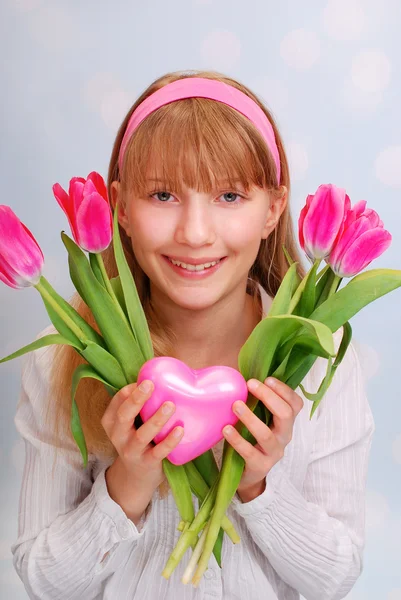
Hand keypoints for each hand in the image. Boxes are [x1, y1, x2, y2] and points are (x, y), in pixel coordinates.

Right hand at [101, 380, 183, 516]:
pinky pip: (158, 452)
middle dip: (136, 399)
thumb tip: (160, 375)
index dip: (131, 389)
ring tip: (170, 405)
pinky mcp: (147, 463)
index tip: (147, 380)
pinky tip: (180, 430)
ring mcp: (131, 450)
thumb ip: (138, 403)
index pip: (118, 400)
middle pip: (124, 415)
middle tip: (149, 384)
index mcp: (111, 420)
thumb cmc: (137, 437)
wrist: (136, 476)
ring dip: (156, 419)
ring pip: (142, 434)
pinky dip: (169, 441)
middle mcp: (118, 435)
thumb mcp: (130, 421)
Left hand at [222, 377, 303, 501]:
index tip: (267, 378)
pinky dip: (237, 439)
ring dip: (250, 417)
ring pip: (266, 434)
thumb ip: (257, 402)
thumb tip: (240, 376)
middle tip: (250, 384)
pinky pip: (250, 452)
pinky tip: (226, 429)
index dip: (284, 390)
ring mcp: (274, 453)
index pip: (295, 404)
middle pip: (286, 415)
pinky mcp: (260, 466)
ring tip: (235, 405)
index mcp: (286, 422)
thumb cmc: (252, 438)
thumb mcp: (260, 419)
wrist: (249, 475)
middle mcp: (284, 436)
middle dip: (269, 397)